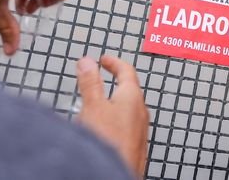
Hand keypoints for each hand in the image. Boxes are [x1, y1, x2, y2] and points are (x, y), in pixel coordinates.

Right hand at [76, 55, 148, 178]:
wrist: (112, 174)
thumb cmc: (109, 143)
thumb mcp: (93, 106)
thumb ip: (90, 83)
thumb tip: (88, 61)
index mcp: (133, 97)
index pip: (127, 71)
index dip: (114, 62)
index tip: (105, 59)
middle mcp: (141, 112)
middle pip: (130, 89)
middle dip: (117, 79)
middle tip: (107, 74)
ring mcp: (140, 130)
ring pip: (129, 108)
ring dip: (115, 99)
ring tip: (102, 100)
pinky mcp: (135, 144)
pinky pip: (126, 124)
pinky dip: (115, 117)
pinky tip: (105, 127)